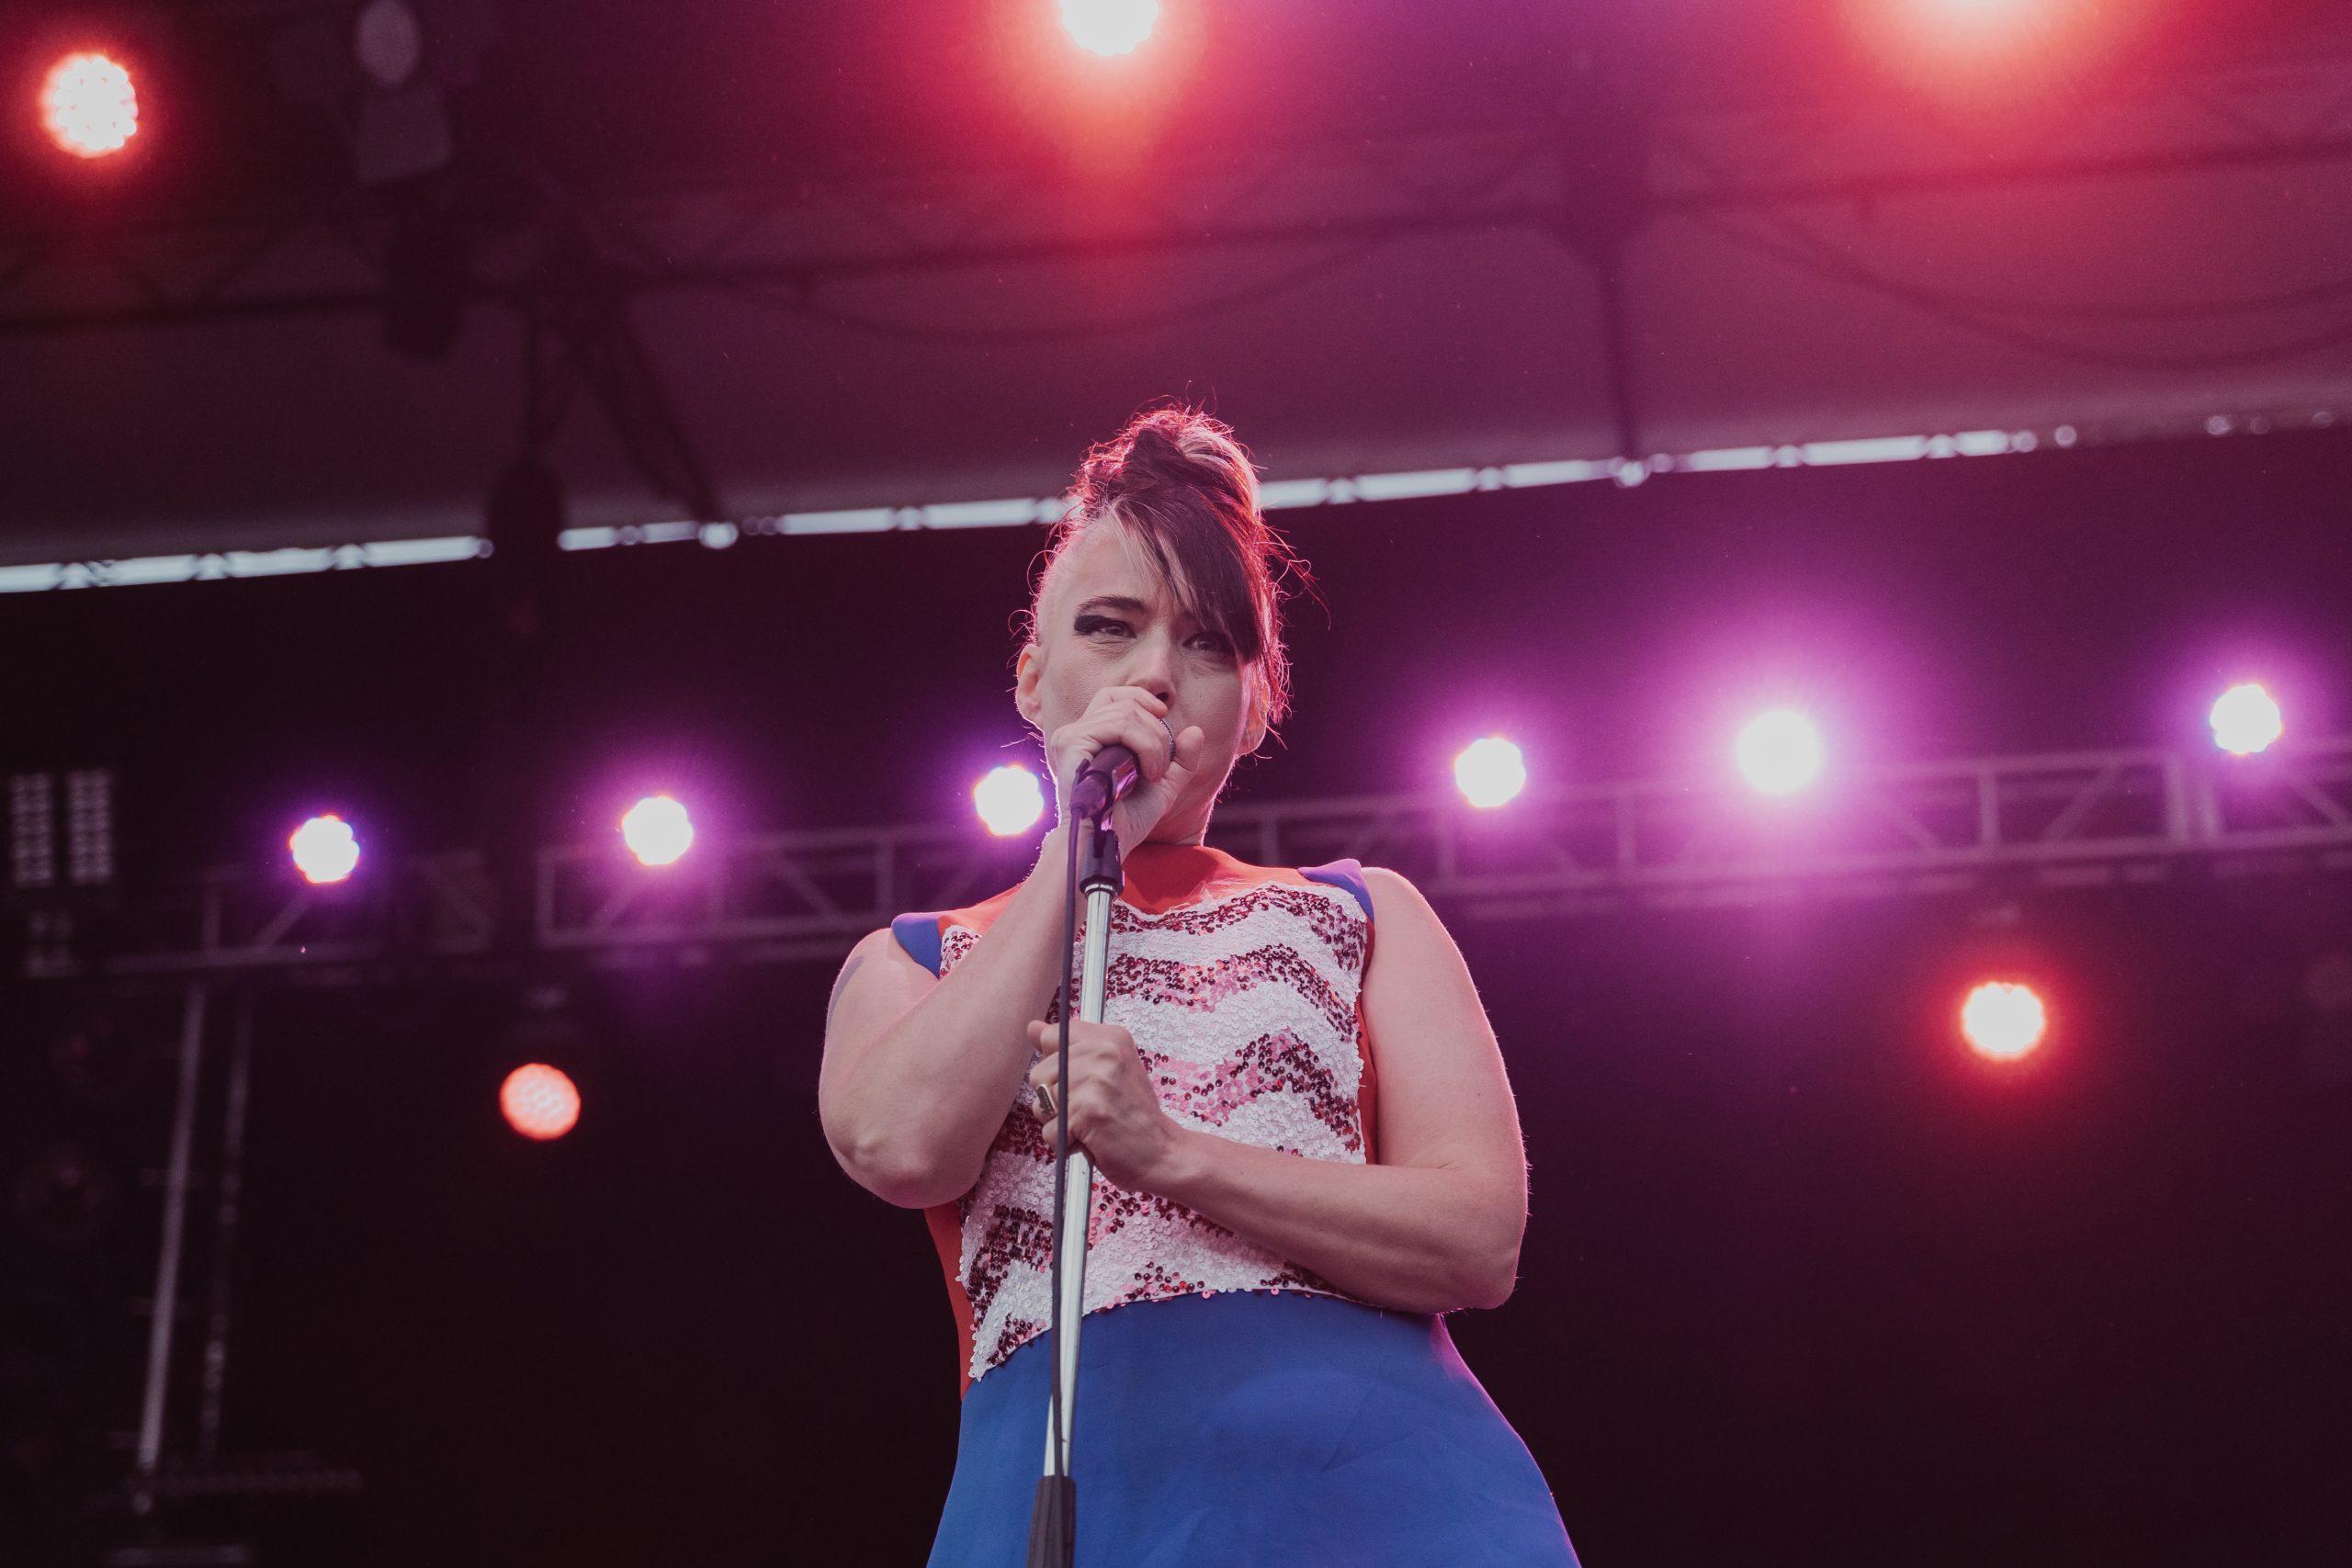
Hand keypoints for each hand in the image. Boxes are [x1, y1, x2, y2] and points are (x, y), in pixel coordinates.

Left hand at [1026, 1018, 1183, 1191]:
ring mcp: (1096, 1081)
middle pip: (1039, 1074)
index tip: (1083, 1081)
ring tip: (1089, 1124)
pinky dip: (1064, 1144)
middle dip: (1055, 1099)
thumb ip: (1068, 1047)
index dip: (1057, 1066)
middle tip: (1089, 1108)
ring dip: (1059, 1123)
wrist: (1163, 1152)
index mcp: (1110, 1038)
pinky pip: (1050, 1131)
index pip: (1052, 1036)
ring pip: (1041, 1104)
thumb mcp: (1107, 1070)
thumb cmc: (1132, 1116)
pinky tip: (1090, 1139)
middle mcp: (1104, 1052)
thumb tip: (1032, 1027)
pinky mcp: (1088, 1111)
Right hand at [1044, 685, 1205, 853]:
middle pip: (1125, 703)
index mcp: (1091, 739)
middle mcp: (1077, 734)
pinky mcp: (1071, 744)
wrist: (1108, 844)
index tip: (1163, 716)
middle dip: (1157, 731)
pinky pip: (1117, 726)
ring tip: (1154, 773)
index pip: (1113, 697)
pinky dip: (1143, 745)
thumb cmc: (1127, 820)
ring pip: (1125, 713)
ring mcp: (1071, 737)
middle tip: (1161, 768)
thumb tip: (1196, 730)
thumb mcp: (1163, 787)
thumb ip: (1181, 761)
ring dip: (1153, 742)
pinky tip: (1146, 773)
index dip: (1140, 698)